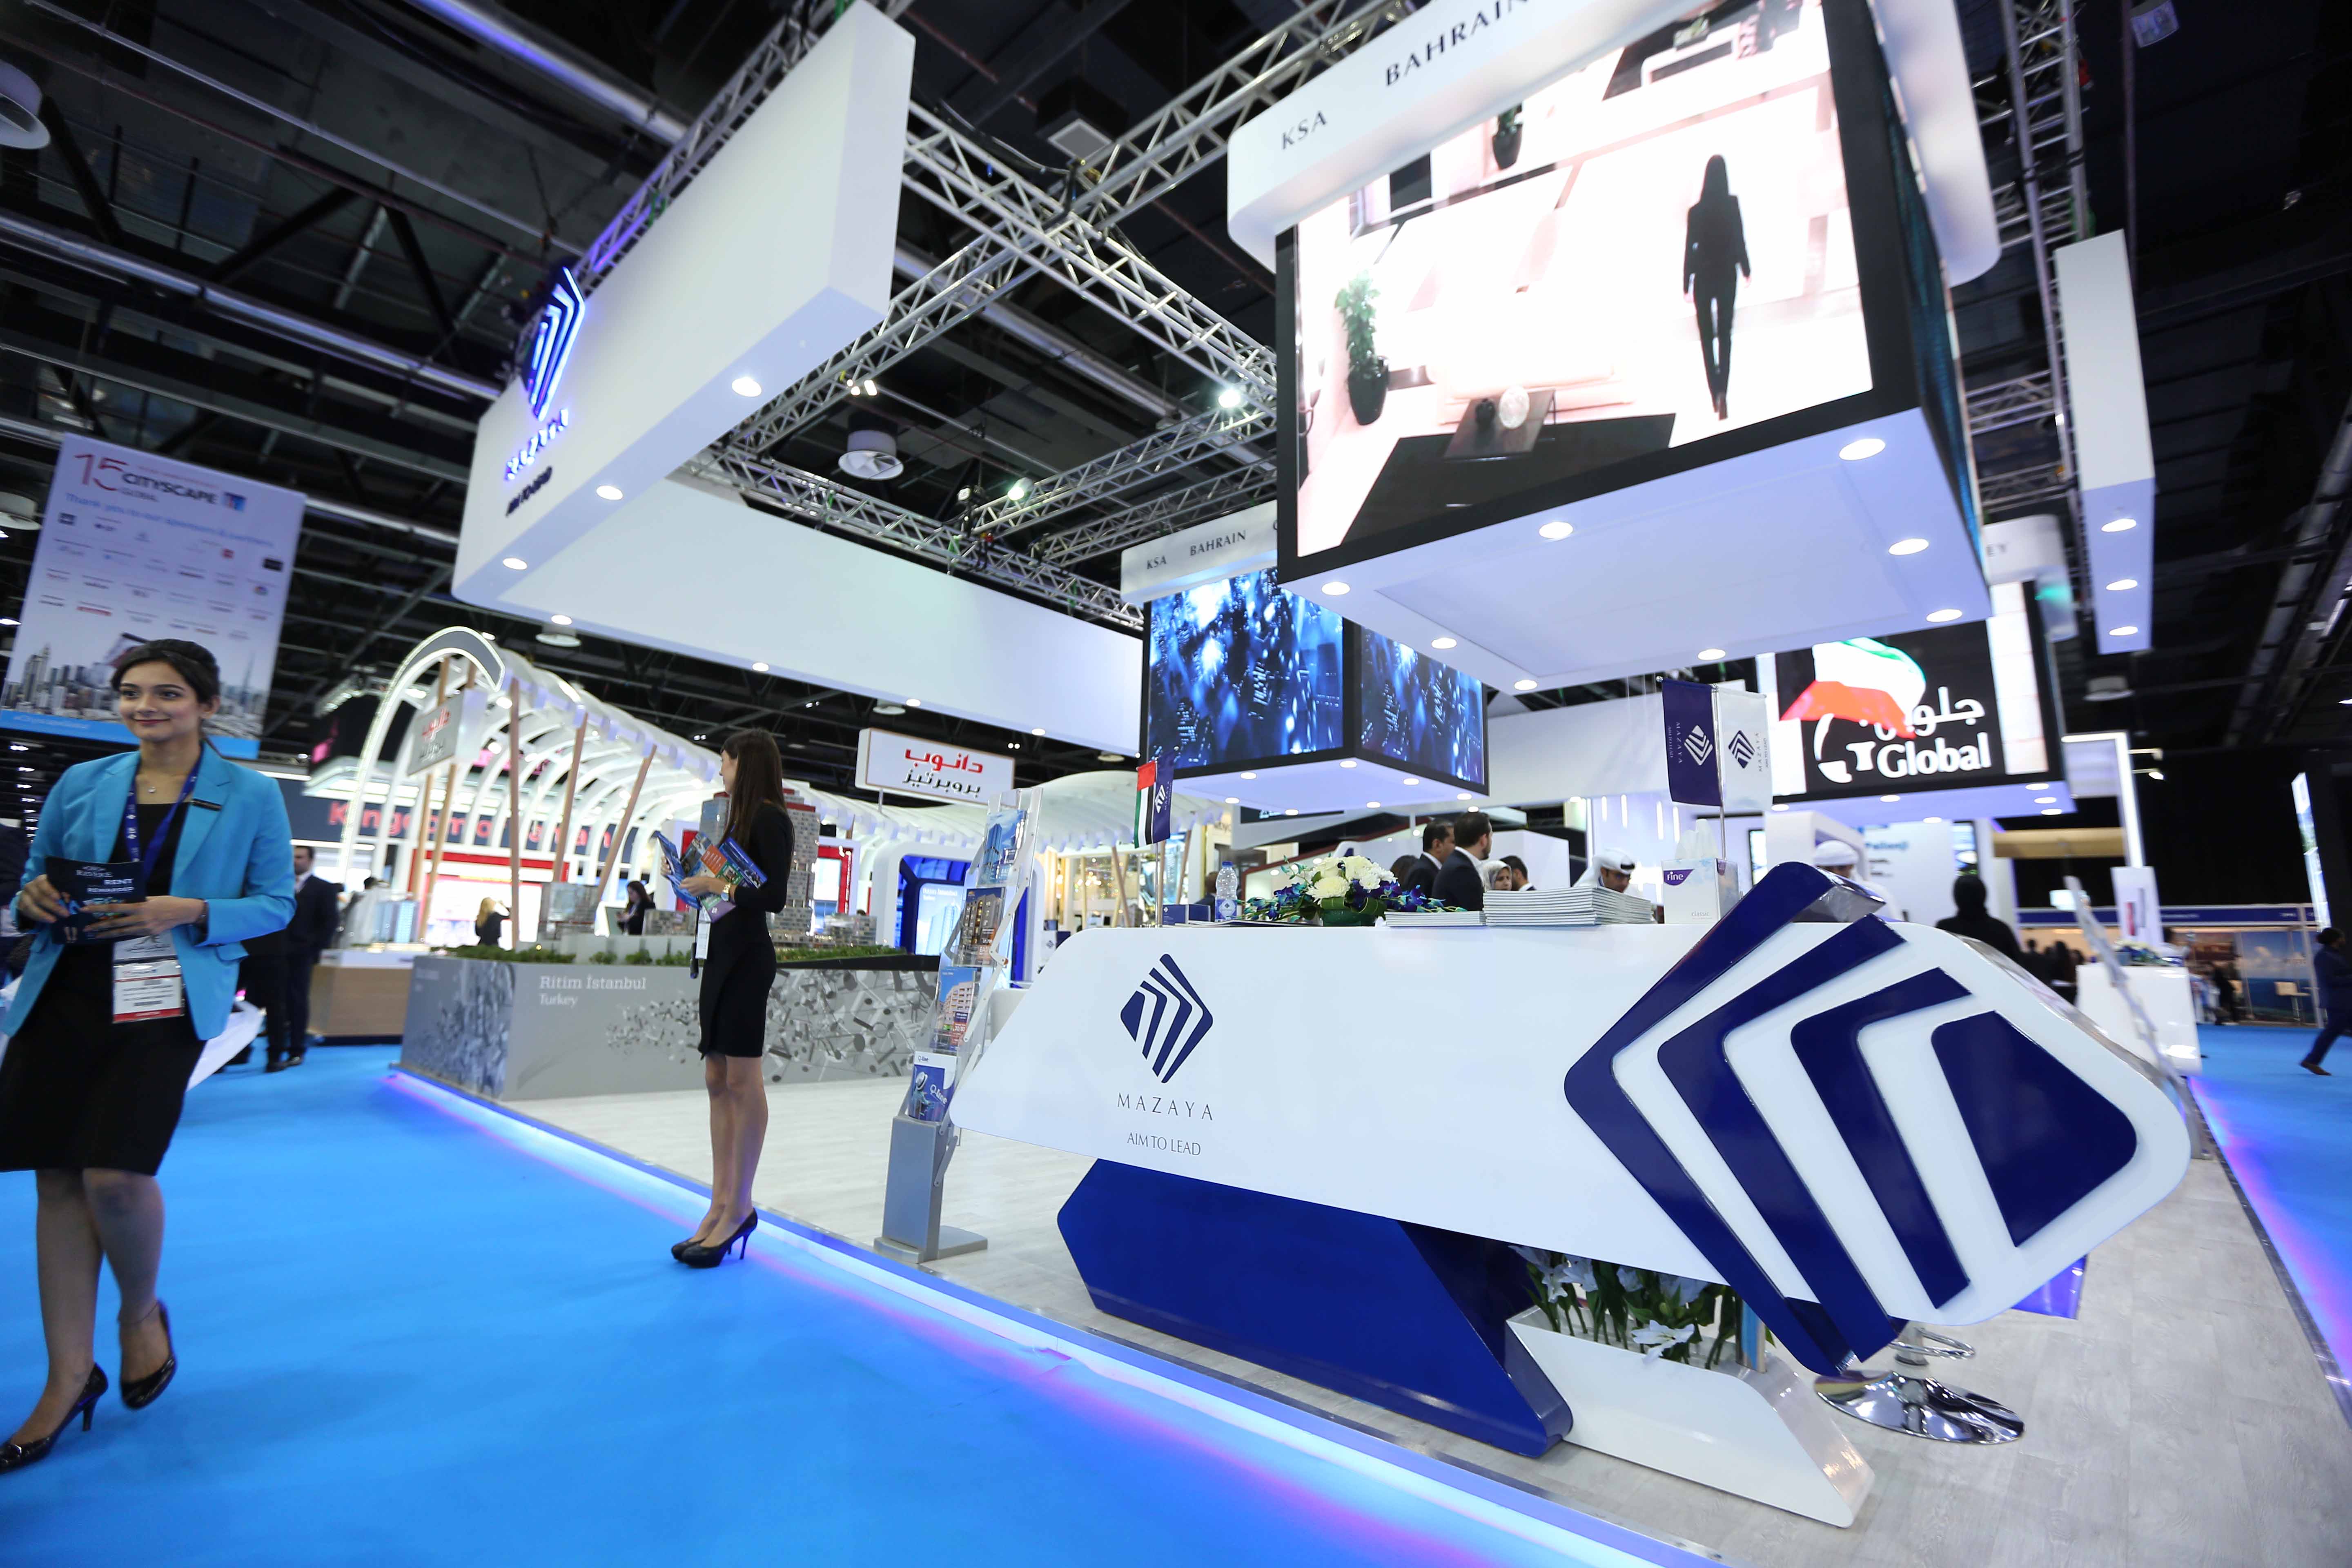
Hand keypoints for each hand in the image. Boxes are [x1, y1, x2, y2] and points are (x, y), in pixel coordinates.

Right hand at [16, 874, 65, 923]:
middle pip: (38, 897)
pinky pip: (26, 912)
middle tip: (65, 913)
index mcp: (40, 880)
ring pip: (30, 906)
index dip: (49, 890)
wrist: (37, 894)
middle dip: (53, 906)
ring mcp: (23, 896)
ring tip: (54, 920)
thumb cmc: (52, 890)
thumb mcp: (59, 889)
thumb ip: (64, 893)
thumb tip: (68, 899)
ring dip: (42, 914)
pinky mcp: (20, 905)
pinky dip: (37, 917)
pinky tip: (46, 920)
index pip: (42, 882)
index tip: (58, 898)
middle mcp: (29, 886)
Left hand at [84, 896, 205, 941]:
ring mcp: (143, 928)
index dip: (98, 909)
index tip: (86, 909)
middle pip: (114, 923)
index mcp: (139, 907)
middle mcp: (139, 919)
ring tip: (96, 935)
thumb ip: (137, 902)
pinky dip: (121, 934)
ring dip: (107, 933)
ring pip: (121, 931)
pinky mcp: (148, 933)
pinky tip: (114, 935)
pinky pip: (131, 933)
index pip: (114, 908)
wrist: (182, 913)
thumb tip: (122, 904)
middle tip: (86, 928)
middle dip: (99, 926)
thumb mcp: (150, 898)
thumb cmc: (167, 901)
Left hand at [679, 875, 729, 897]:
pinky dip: (693, 893)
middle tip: (683, 887)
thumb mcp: (697, 877)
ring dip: (689, 889)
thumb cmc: (705, 879)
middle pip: (681, 886)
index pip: (682, 881)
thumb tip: (690, 881)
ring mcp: (690, 890)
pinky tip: (697, 891)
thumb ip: (692, 879)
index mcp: (689, 879)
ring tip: (695, 888)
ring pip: (687, 890)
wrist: (709, 884)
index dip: (684, 881)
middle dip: (681, 886)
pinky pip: (691, 894)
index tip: (685, 882)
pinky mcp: (693, 894)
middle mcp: (688, 885)